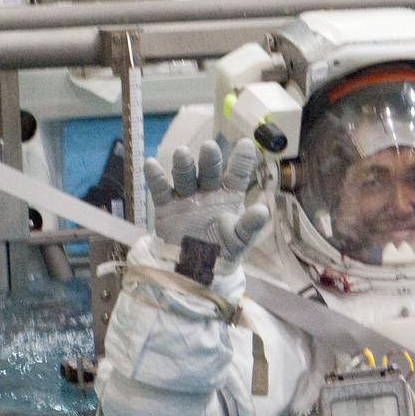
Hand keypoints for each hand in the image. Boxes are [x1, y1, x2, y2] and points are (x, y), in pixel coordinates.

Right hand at [144, 139, 269, 273]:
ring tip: (181, 153)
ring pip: (185, 177)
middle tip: (209, 147)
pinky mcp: (167, 208)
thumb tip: (263, 211)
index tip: (245, 144)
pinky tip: (151, 164)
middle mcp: (208, 191)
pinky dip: (156, 178)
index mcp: (229, 195)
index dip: (241, 160)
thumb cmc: (223, 251)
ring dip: (183, 165)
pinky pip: (161, 191)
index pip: (237, 175)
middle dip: (209, 160)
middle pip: (209, 171)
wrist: (197, 271)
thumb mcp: (239, 240)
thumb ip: (249, 226)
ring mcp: (187, 197)